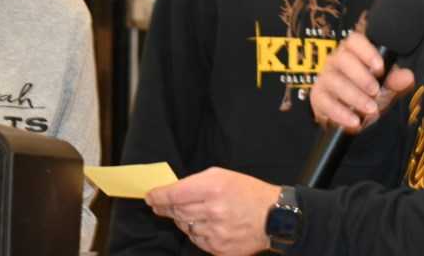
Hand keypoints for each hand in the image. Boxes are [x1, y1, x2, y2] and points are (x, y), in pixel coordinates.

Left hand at [145, 167, 280, 255]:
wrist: (273, 217)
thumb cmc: (248, 192)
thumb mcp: (223, 175)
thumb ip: (196, 182)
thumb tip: (173, 191)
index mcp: (214, 189)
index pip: (174, 194)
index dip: (158, 196)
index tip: (150, 197)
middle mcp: (213, 212)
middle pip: (176, 211)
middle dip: (165, 207)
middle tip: (159, 205)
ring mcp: (216, 233)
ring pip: (185, 227)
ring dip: (183, 220)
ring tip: (193, 212)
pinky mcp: (220, 249)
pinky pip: (197, 241)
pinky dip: (197, 233)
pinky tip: (207, 225)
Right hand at [310, 31, 414, 130]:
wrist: (356, 118)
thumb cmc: (369, 95)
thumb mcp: (386, 88)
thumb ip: (397, 82)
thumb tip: (408, 76)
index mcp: (353, 53)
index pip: (354, 41)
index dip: (366, 51)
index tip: (380, 68)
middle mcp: (335, 62)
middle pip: (343, 59)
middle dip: (361, 76)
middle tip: (375, 91)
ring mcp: (325, 79)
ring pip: (335, 81)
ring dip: (354, 96)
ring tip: (370, 109)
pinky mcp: (318, 98)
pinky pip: (325, 102)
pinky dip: (340, 113)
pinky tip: (355, 122)